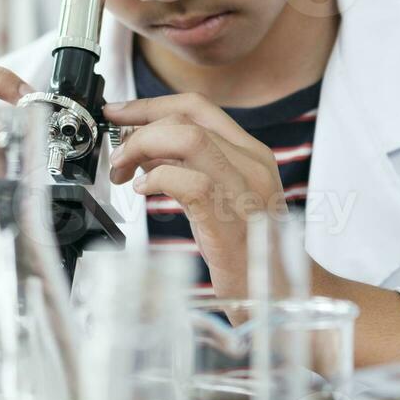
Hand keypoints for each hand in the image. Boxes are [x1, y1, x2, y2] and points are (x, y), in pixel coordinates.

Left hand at [103, 93, 284, 299]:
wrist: (283, 295)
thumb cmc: (248, 251)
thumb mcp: (220, 198)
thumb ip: (189, 168)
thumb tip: (144, 150)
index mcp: (251, 154)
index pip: (197, 107)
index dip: (150, 104)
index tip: (118, 113)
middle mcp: (251, 164)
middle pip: (186, 118)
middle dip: (139, 128)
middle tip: (117, 156)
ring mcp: (244, 189)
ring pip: (187, 138)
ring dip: (143, 148)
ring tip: (125, 171)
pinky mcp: (230, 219)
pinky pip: (188, 181)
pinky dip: (157, 179)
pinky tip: (143, 192)